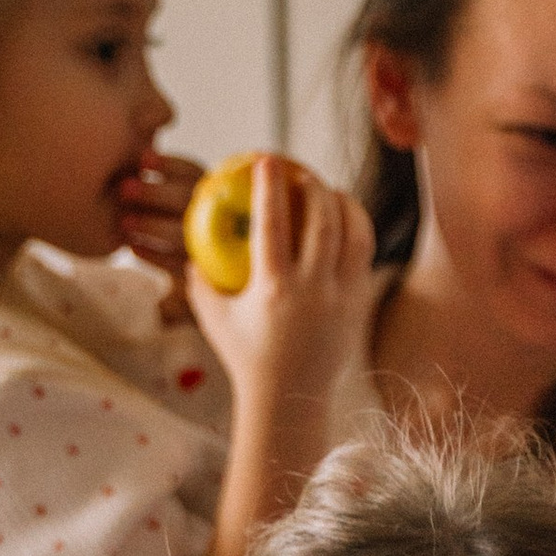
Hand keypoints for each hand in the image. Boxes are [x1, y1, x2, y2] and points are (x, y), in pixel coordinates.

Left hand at [114, 147, 203, 296]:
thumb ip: (159, 168)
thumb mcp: (177, 186)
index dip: (168, 165)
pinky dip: (155, 257)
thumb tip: (136, 137)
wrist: (216, 266)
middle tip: (123, 188)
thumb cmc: (176, 214)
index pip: (192, 171)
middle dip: (154, 193)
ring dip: (152, 226)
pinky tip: (133, 248)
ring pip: (184, 235)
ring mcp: (216, 247)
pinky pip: (180, 267)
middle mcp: (220, 213)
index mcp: (214, 187)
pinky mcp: (205, 275)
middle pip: (188, 201)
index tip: (142, 159)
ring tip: (123, 223)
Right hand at [187, 155, 377, 418]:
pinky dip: (356, 228)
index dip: (270, 186)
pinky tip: (343, 217)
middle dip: (312, 185)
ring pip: (354, 234)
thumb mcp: (211, 314)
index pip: (272, 224)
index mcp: (274, 290)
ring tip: (328, 190)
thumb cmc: (243, 353)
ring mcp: (342, 298)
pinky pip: (364, 253)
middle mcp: (313, 291)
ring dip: (342, 203)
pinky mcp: (360, 303)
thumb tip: (191, 232)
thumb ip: (199, 274)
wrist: (288, 397)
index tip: (265, 158)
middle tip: (301, 169)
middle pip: (322, 220)